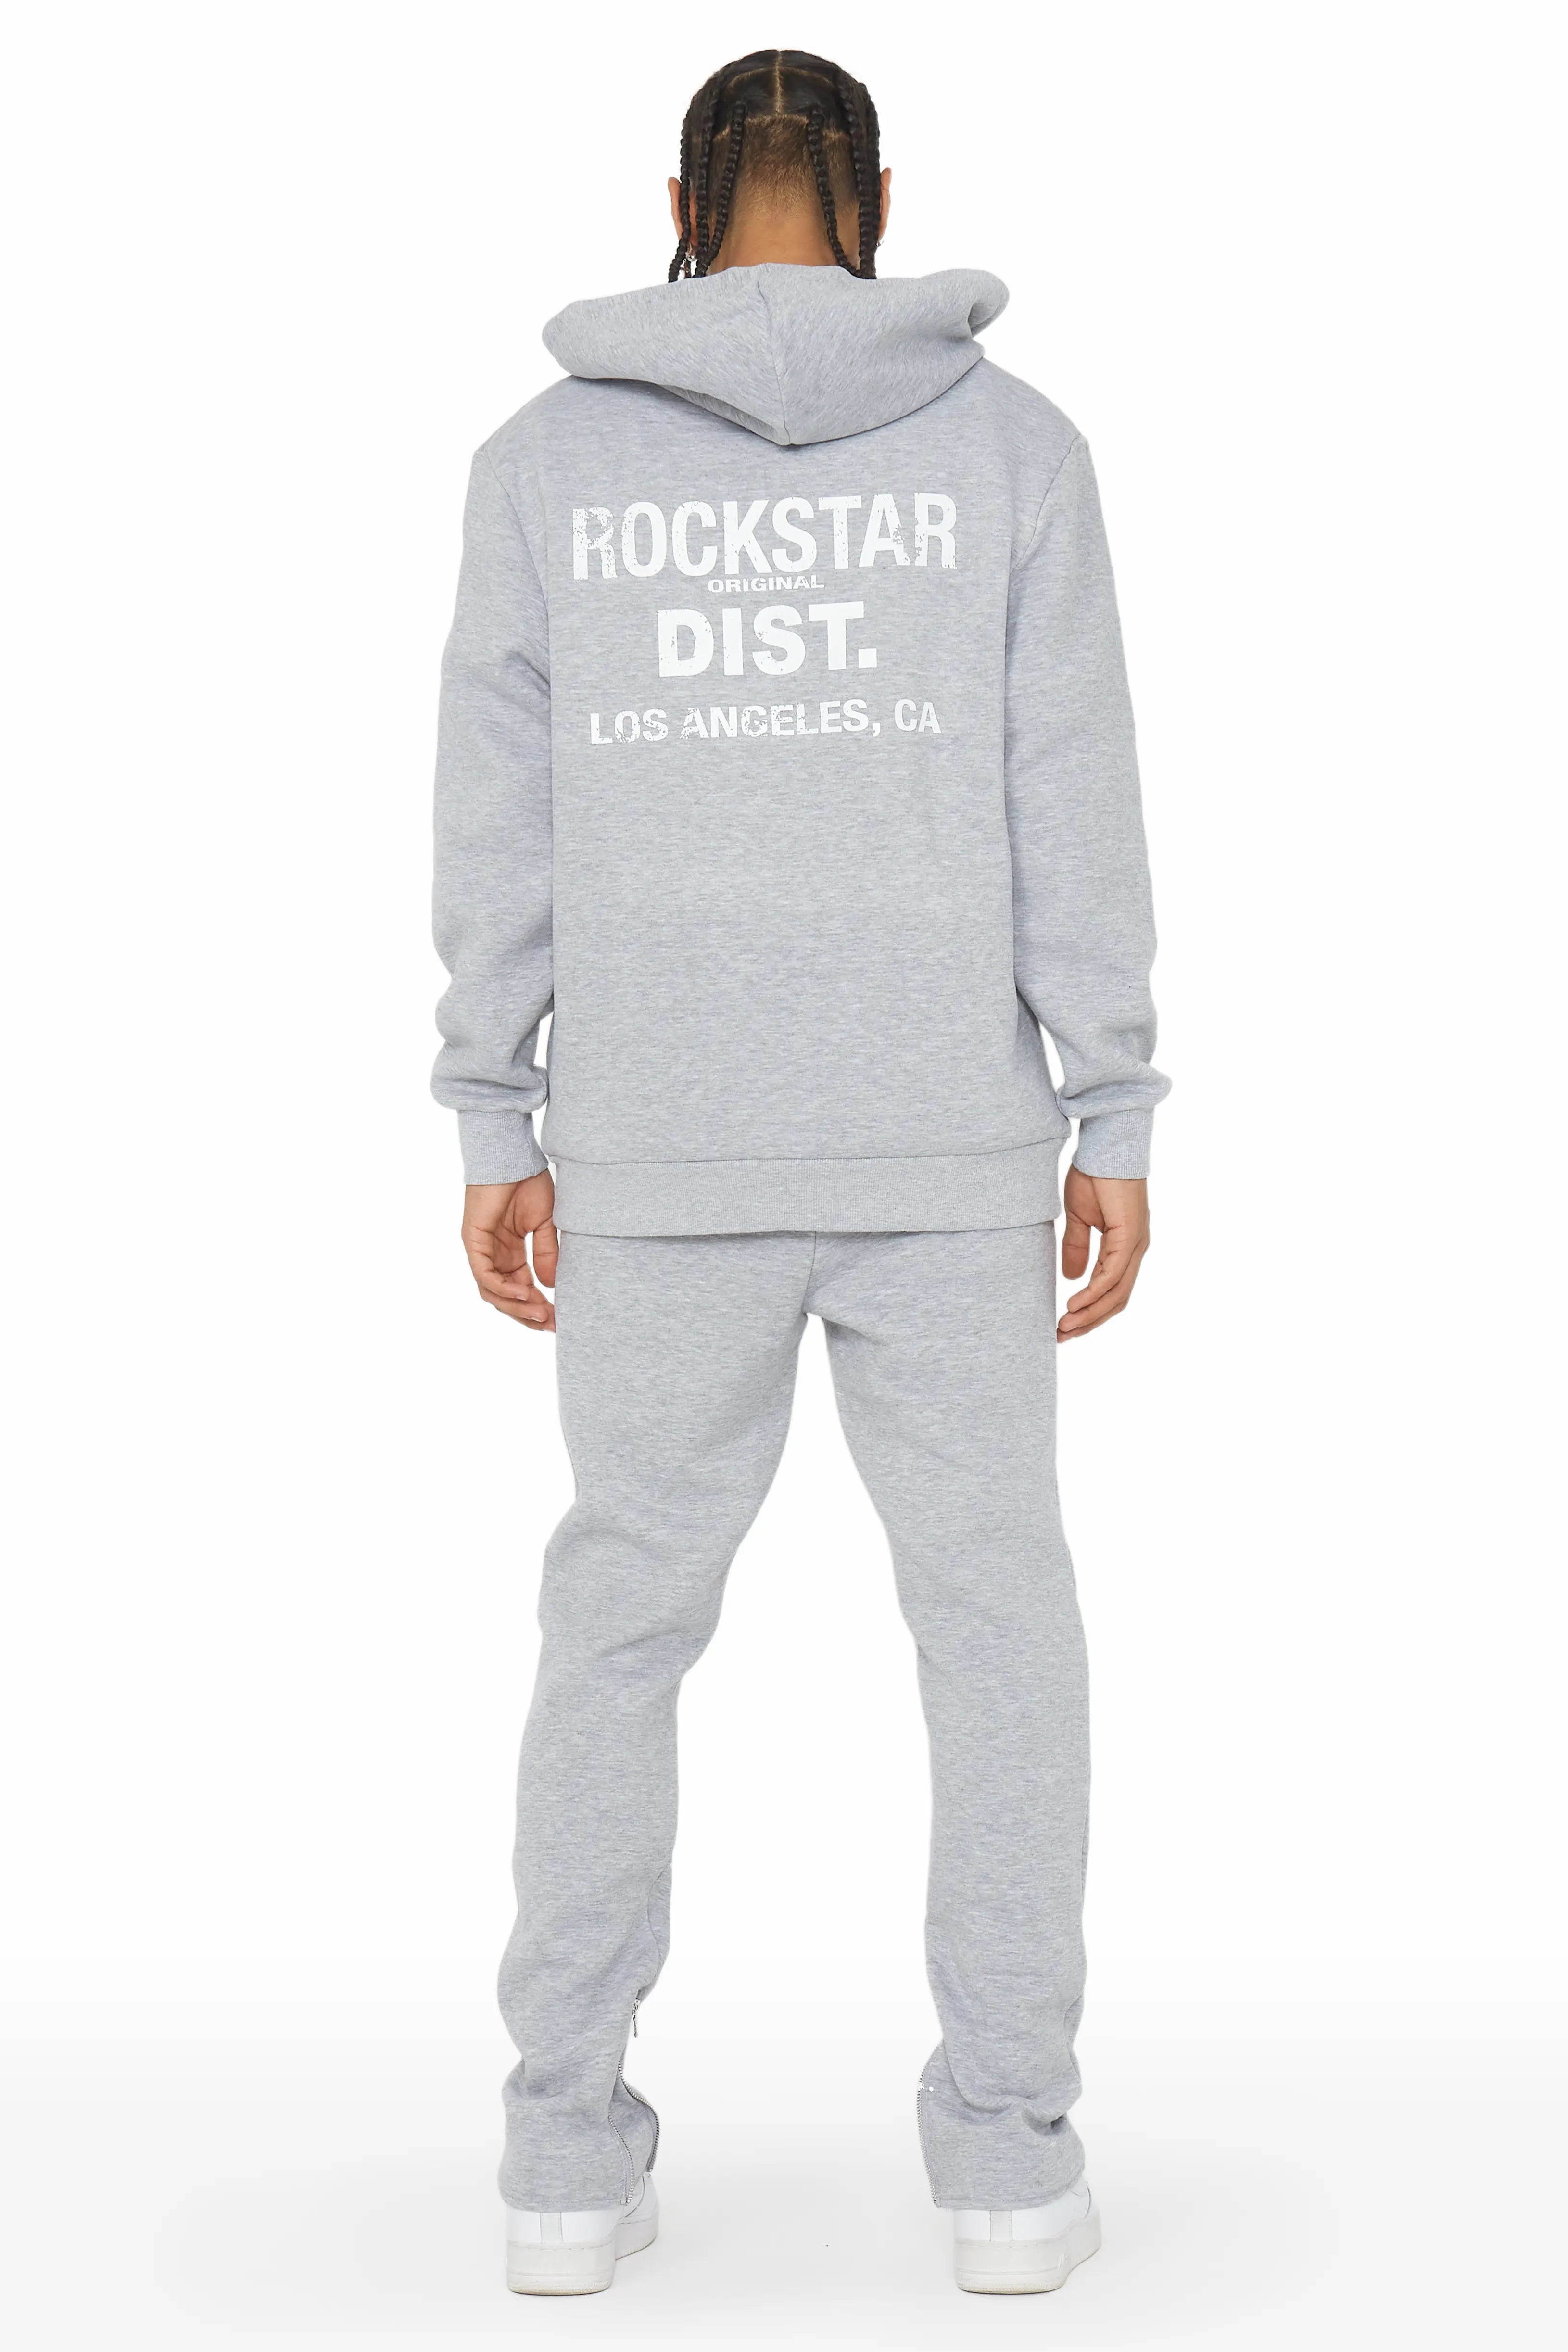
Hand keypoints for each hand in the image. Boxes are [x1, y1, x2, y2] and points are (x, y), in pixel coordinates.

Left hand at [461, 1174, 558, 1330]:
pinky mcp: (473, 1242)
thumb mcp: (545, 1224)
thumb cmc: (527, 1182)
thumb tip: (552, 1285)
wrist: (512, 1156)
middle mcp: (493, 1255)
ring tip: (541, 1314)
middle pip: (505, 1298)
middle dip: (528, 1314)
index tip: (559, 1319)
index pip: (521, 1289)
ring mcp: (481, 1250)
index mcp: (509, 1252)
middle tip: (552, 1325)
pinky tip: (527, 1295)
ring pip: (493, 1293)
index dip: (538, 1306)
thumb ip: (547, 1254)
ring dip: (517, 1307)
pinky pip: (485, 1276)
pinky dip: (504, 1289)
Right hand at [1058, 1167, 1149, 1340]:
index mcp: (1126, 1247)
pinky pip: (1113, 1274)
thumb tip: (1072, 1278)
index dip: (1090, 1311)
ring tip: (1065, 1326)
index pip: (1112, 1290)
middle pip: (1117, 1299)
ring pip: (1117, 1293)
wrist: (1105, 1147)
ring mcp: (1136, 1244)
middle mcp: (1136, 1250)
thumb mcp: (1079, 1218)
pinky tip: (1075, 1303)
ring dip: (1090, 1313)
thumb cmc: (1094, 1176)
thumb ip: (1077, 1248)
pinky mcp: (1130, 1237)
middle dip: (1089, 1321)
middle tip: (1062, 1335)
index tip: (1065, 1325)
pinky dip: (1094, 1293)